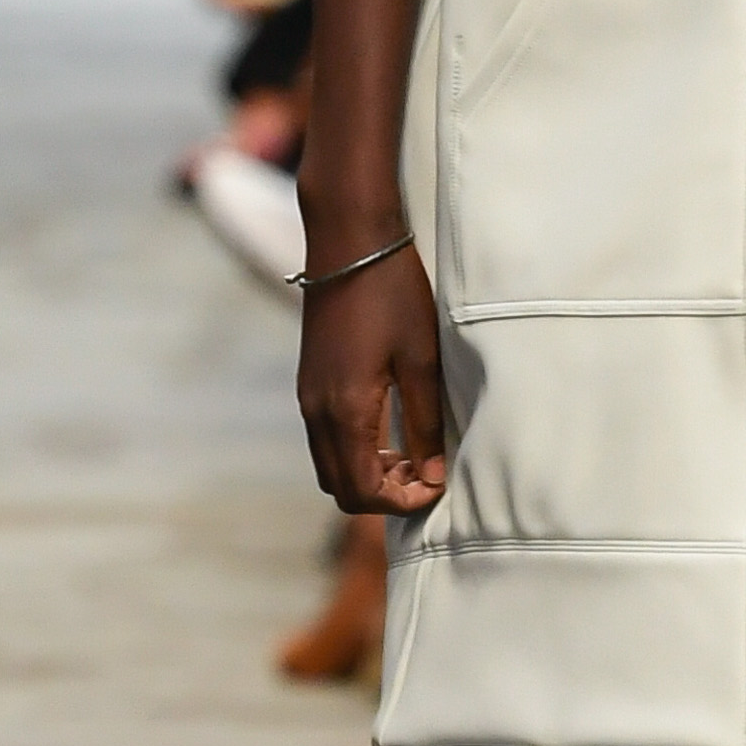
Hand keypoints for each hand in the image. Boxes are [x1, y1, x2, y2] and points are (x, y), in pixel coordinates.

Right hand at [296, 232, 447, 516]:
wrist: (349, 243)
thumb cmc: (392, 295)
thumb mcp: (421, 361)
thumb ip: (426, 423)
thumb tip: (435, 474)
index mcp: (344, 411)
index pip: (363, 491)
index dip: (402, 502)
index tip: (437, 486)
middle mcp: (316, 412)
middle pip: (340, 489)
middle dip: (383, 495)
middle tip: (426, 474)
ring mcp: (307, 398)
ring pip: (330, 466)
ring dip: (368, 474)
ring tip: (412, 455)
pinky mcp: (309, 384)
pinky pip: (325, 440)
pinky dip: (354, 452)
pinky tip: (388, 431)